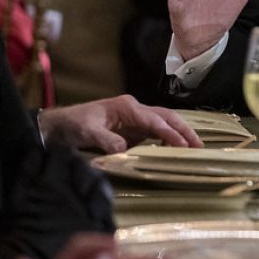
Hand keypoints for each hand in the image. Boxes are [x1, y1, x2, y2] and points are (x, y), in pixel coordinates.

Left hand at [38, 95, 202, 153]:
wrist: (59, 125)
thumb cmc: (73, 124)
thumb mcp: (87, 131)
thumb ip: (106, 140)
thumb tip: (124, 151)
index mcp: (127, 107)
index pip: (155, 120)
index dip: (170, 133)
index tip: (182, 145)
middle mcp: (135, 110)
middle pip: (167, 117)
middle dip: (184, 130)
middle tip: (199, 145)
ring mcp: (135, 120)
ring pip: (164, 123)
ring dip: (180, 134)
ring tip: (195, 148)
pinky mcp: (133, 130)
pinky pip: (156, 133)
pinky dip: (169, 139)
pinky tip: (176, 149)